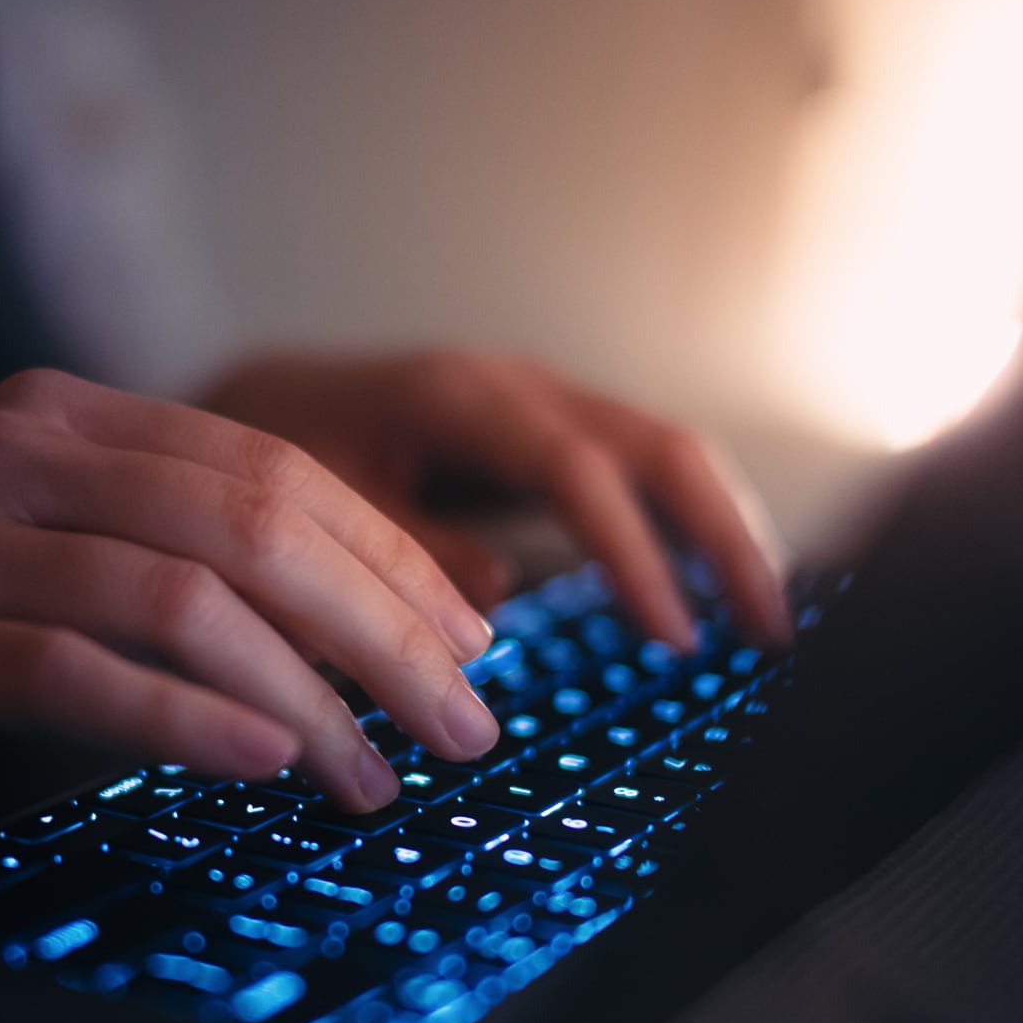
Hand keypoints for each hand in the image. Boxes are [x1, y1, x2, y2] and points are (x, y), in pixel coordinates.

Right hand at [0, 370, 500, 809]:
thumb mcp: (29, 534)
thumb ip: (155, 549)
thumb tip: (330, 629)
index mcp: (71, 417)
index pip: (277, 470)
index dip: (391, 557)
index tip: (473, 639)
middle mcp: (26, 453)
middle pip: (258, 527)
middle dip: (386, 632)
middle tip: (468, 723)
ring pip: (185, 601)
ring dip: (309, 697)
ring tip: (380, 779)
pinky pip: (77, 670)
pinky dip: (186, 719)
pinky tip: (265, 762)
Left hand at [201, 351, 792, 648]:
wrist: (250, 396)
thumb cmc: (270, 453)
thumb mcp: (311, 507)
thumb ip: (396, 549)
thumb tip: (498, 600)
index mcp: (458, 395)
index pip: (576, 470)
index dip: (631, 553)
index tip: (672, 638)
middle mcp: (516, 384)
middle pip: (655, 445)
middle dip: (723, 536)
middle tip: (772, 633)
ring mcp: (540, 398)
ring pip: (663, 449)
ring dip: (721, 529)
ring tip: (766, 619)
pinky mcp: (548, 428)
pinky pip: (639, 465)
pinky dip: (686, 521)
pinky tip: (717, 585)